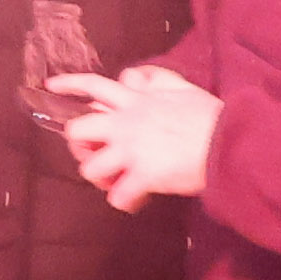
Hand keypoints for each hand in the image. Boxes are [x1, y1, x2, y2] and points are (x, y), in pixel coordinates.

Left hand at [53, 62, 219, 210]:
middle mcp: (126, 123)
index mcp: (135, 101)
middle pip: (78, 130)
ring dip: (99, 178)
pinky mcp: (142, 176)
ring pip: (90, 168)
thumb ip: (155, 80)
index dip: (69, 84)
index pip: (93, 85)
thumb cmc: (209, 116)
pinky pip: (118, 196)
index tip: (51, 86)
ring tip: (114, 181)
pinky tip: (134, 201)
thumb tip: (135, 77)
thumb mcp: (181, 87)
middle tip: (93, 153)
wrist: (229, 142)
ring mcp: (131, 151)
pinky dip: (123, 201)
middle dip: (78, 144)